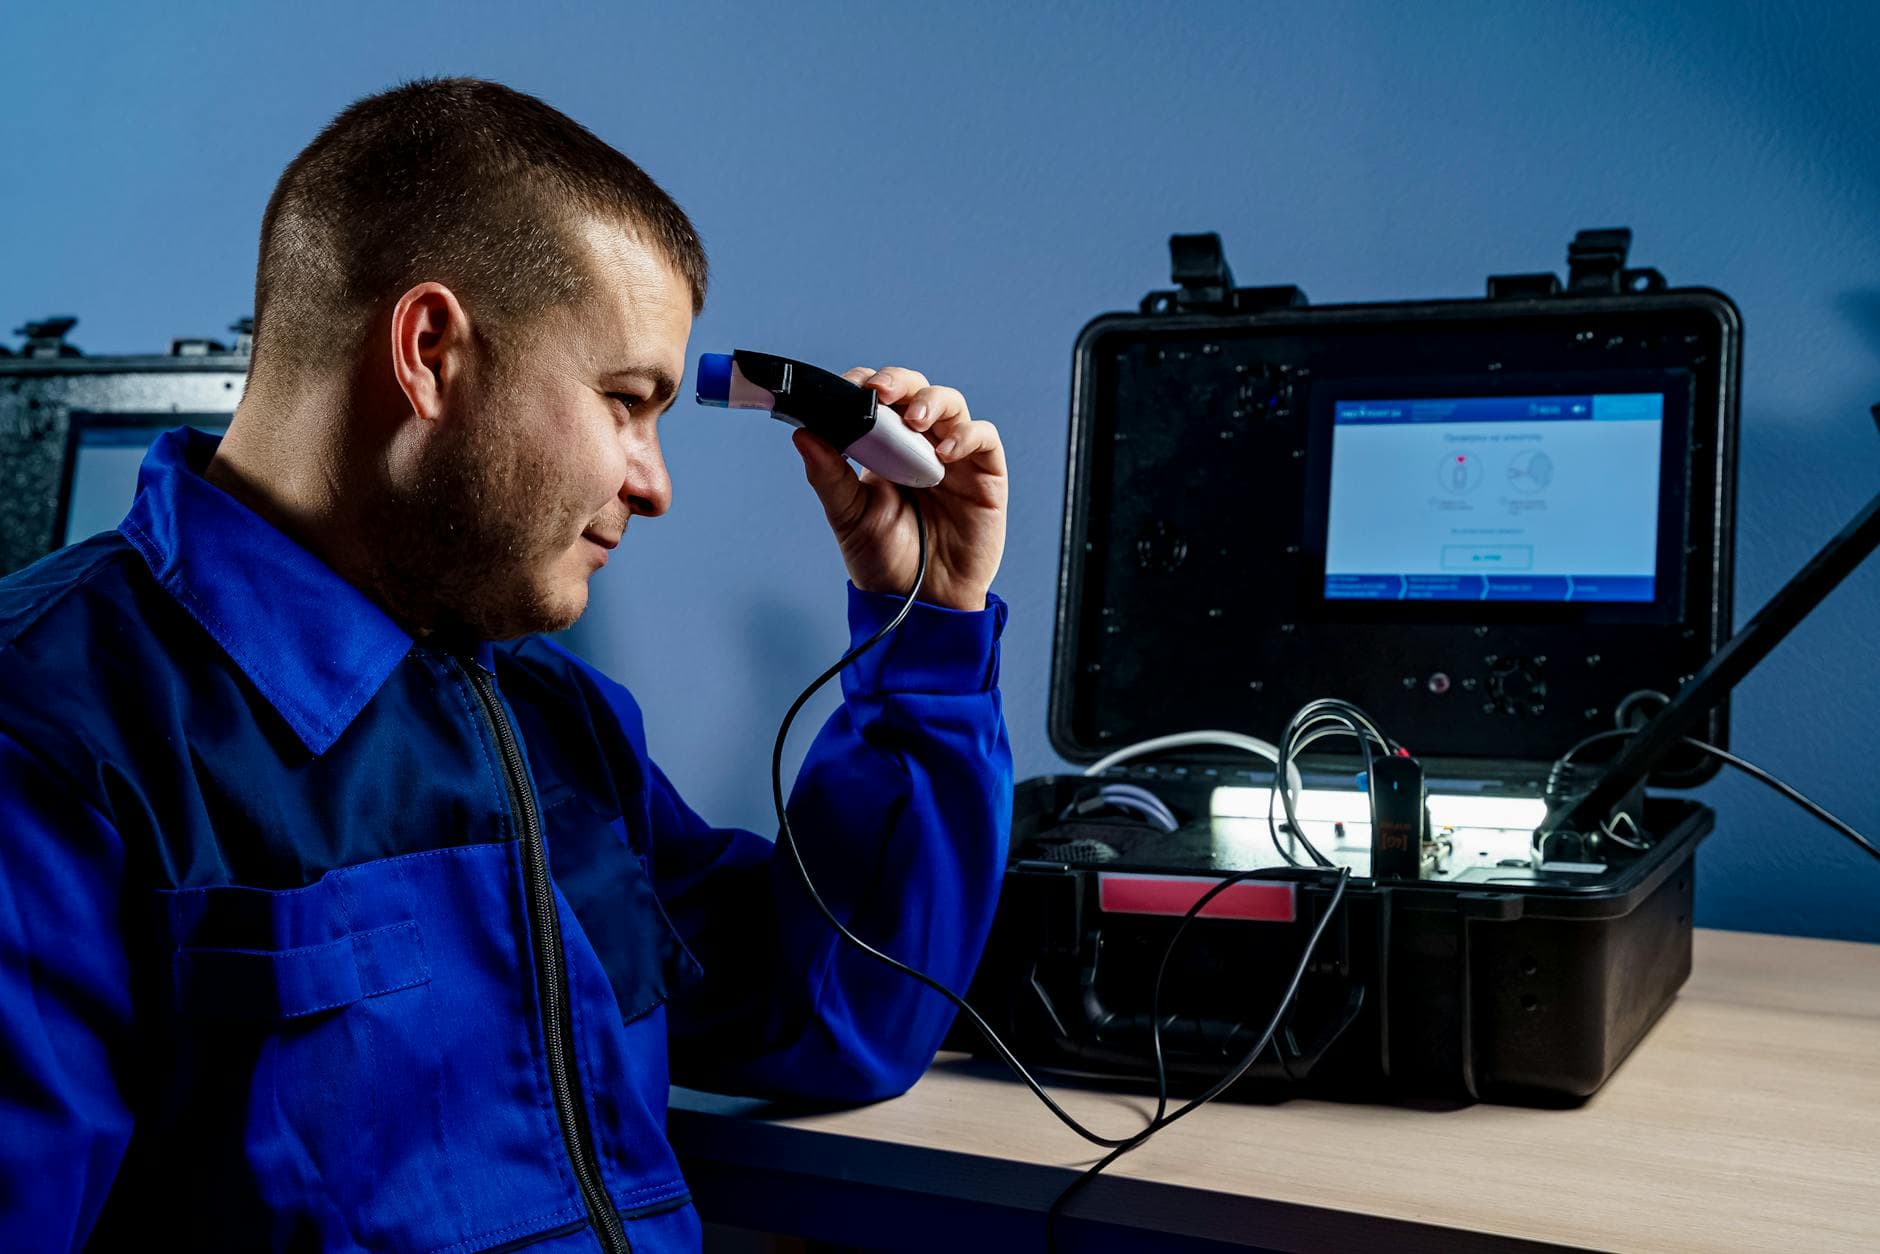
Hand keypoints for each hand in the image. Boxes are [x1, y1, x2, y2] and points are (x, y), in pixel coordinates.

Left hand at [792, 365, 1006, 610]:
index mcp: (884, 449)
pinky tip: (945, 452)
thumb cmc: (884, 563)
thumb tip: (803, 434)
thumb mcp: (849, 517)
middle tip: (879, 393)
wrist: (921, 605)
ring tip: (914, 420)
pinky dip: (966, 434)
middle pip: (915, 391)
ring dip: (931, 402)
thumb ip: (828, 476)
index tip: (846, 388)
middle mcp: (920, 445)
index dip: (863, 386)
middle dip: (897, 383)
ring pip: (951, 405)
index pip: (876, 401)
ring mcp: (955, 457)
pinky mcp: (986, 474)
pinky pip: (983, 438)